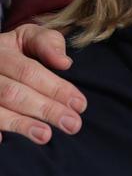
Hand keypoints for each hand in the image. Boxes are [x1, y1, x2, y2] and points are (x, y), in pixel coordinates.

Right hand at [0, 24, 85, 143]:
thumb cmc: (16, 47)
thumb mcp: (30, 37)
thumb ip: (48, 44)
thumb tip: (64, 63)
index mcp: (3, 49)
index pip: (30, 71)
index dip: (56, 88)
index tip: (80, 104)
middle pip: (15, 93)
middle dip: (46, 109)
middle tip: (73, 124)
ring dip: (22, 124)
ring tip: (46, 135)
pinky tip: (3, 139)